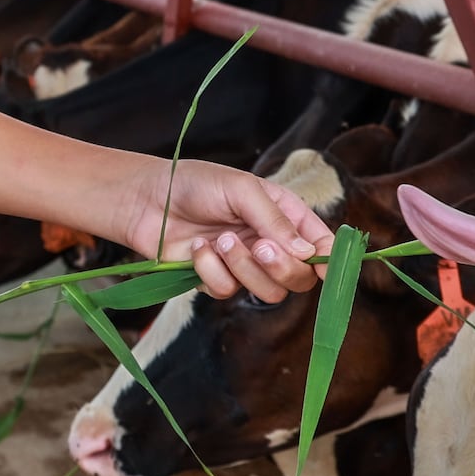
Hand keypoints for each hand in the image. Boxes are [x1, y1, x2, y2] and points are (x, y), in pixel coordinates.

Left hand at [115, 160, 332, 301]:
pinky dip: (211, 272)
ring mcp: (244, 265)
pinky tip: (198, 250)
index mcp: (284, 215)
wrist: (147, 199)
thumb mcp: (242, 190)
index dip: (327, 260)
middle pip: (298, 277)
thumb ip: (276, 221)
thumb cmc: (197, 184)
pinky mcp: (217, 280)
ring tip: (219, 241)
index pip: (319, 244)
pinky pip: (227, 292)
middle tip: (258, 246)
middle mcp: (269, 243)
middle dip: (281, 266)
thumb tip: (307, 253)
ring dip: (243, 268)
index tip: (323, 268)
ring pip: (267, 291)